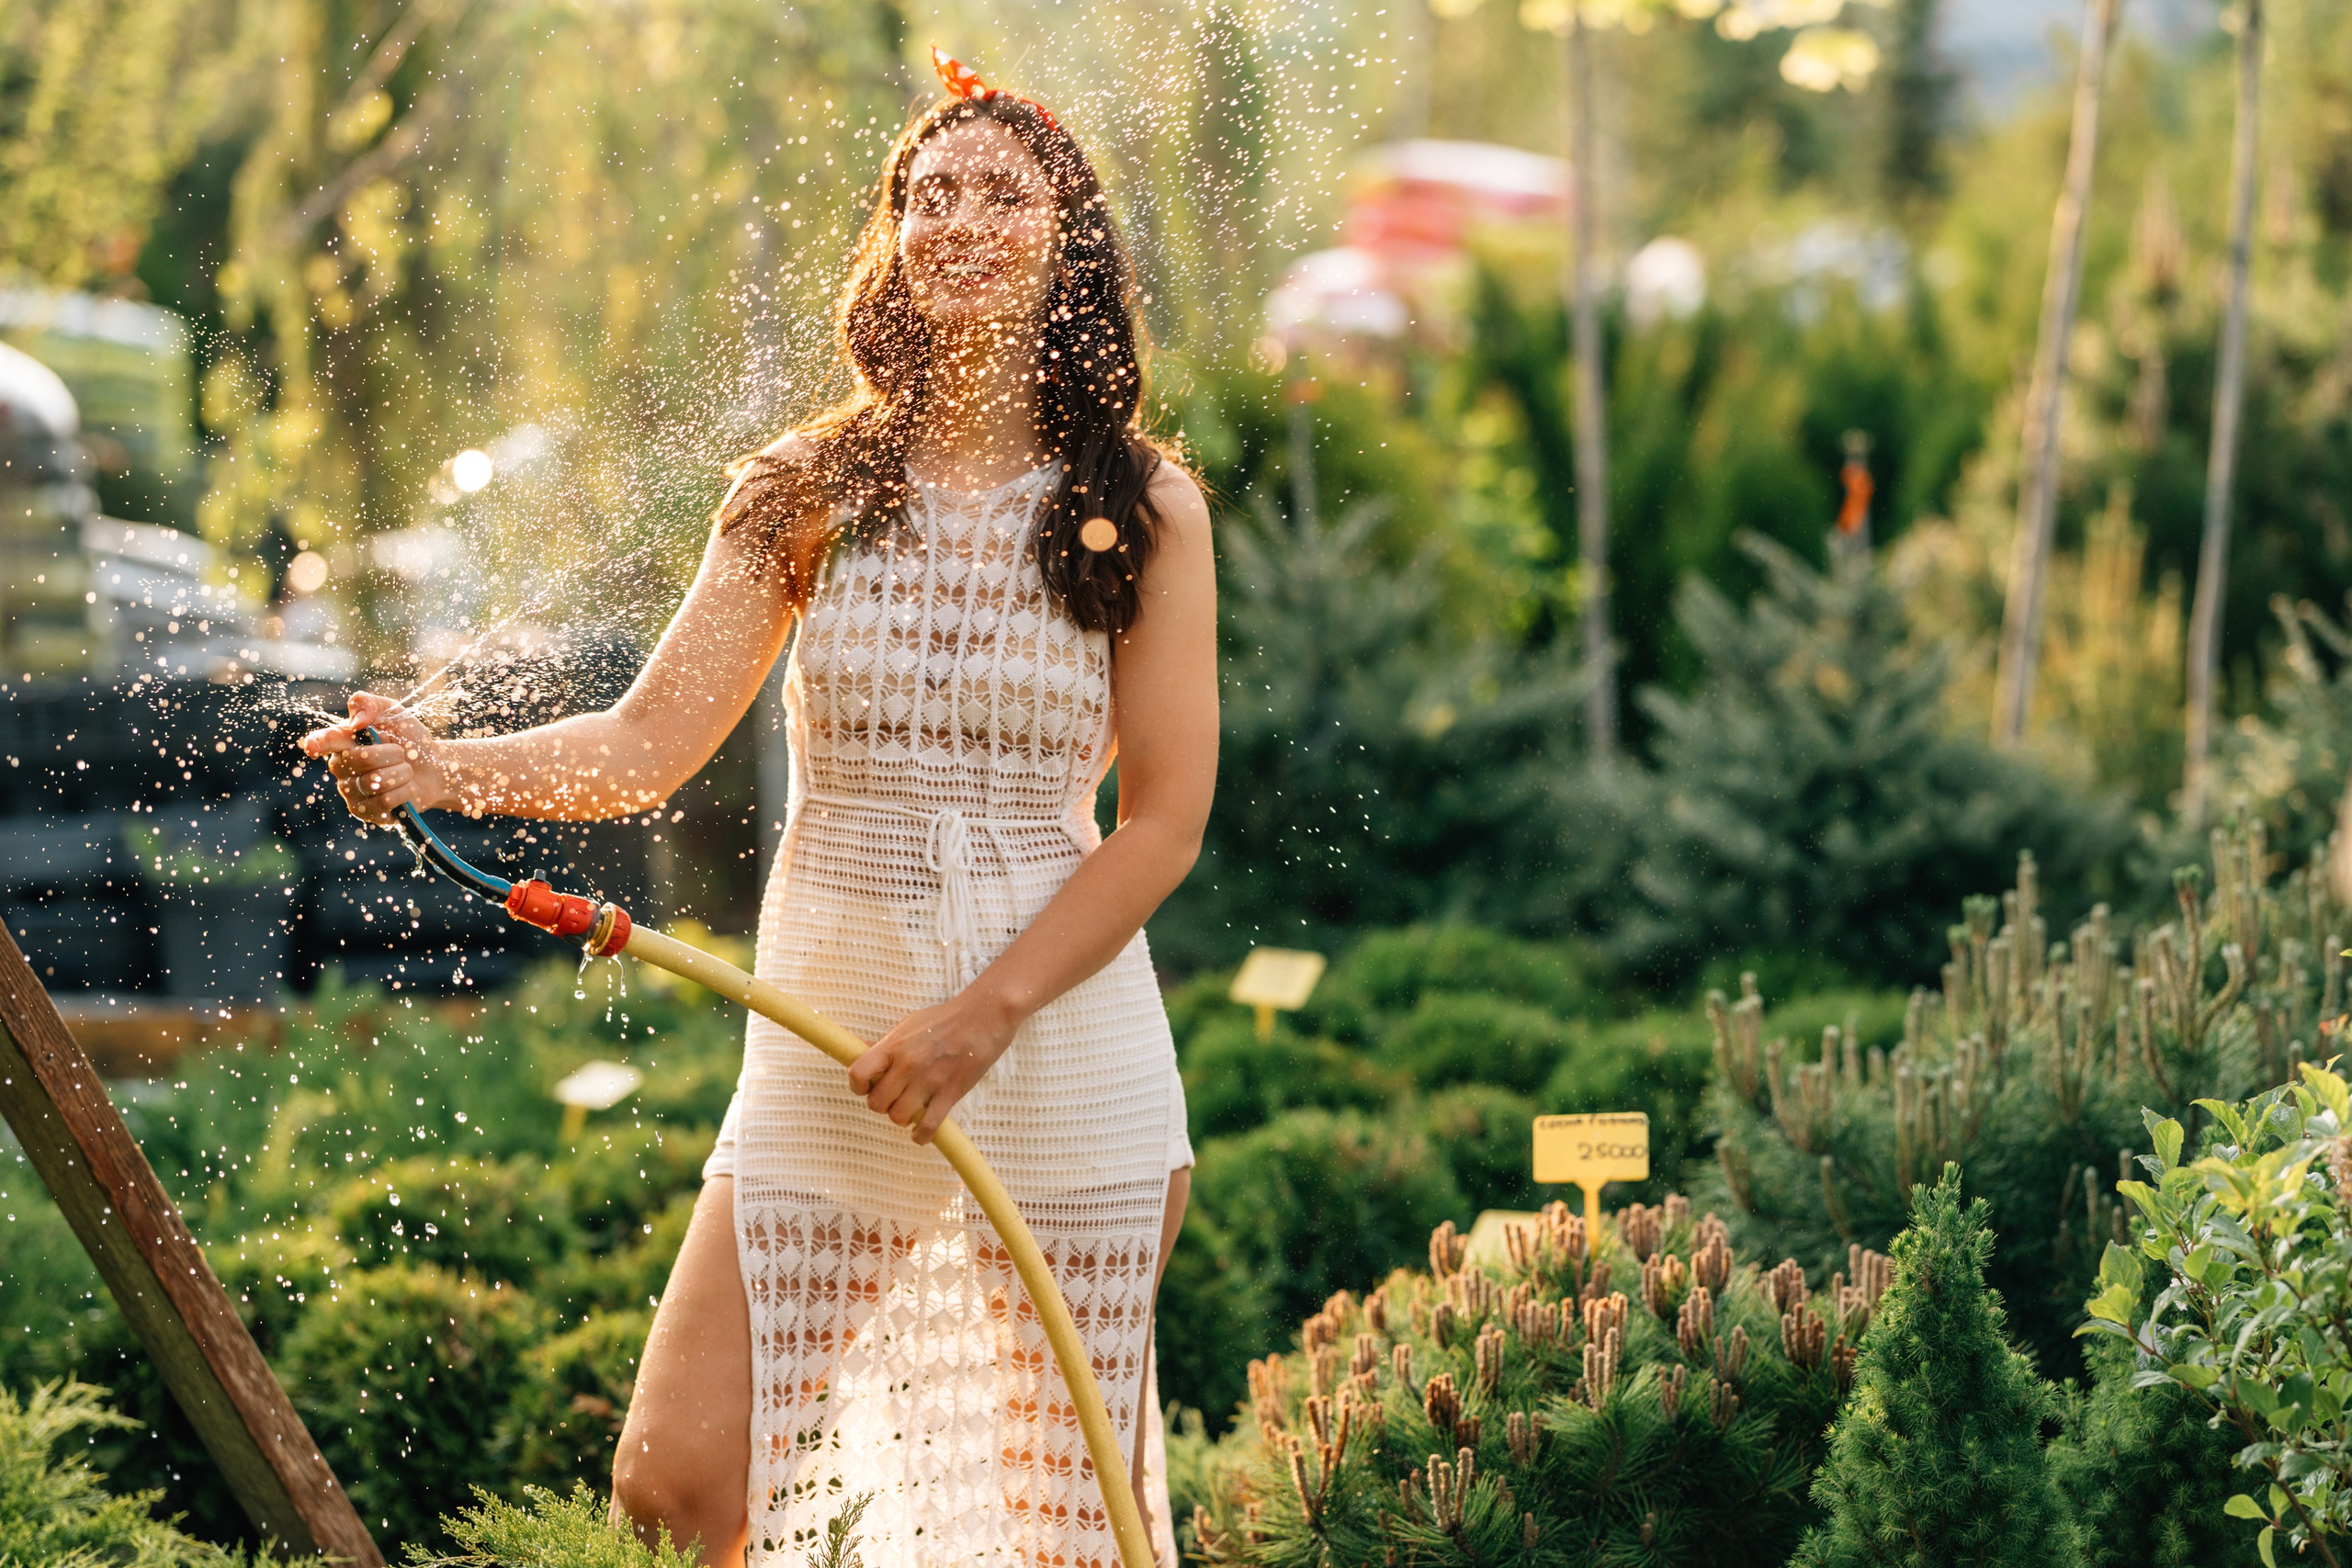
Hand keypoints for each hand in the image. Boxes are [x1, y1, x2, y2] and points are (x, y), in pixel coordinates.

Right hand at [298, 691, 453, 823]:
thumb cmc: (408, 740)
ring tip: (404, 771)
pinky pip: (386, 802)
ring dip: (401, 772)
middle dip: (392, 753)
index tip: (313, 747)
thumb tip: (357, 721)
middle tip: (400, 753)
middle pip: (362, 759)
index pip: (324, 741)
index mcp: (342, 742)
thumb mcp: (394, 713)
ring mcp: (351, 792)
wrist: (434, 768)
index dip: (317, 743)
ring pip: (376, 782)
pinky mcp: (366, 813)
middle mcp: (341, 769)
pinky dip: (405, 791)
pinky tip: (405, 788)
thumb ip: (370, 704)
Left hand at [846, 988, 1018, 1144]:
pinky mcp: (950, 1093)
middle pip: (876, 1103)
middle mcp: (907, 1064)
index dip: (858, 1086)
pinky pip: (927, 1126)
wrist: (984, 1015)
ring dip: (902, 1118)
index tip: (867, 1087)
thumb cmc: (944, 1019)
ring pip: (898, 1117)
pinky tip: (921, 1131)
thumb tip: (854, 1045)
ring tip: (912, 1109)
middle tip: (895, 1098)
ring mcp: (928, 1080)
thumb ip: (883, 1043)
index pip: (858, 1073)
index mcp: (893, 1046)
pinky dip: (921, 1135)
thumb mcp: (908, 1025)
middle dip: (883, 1105)